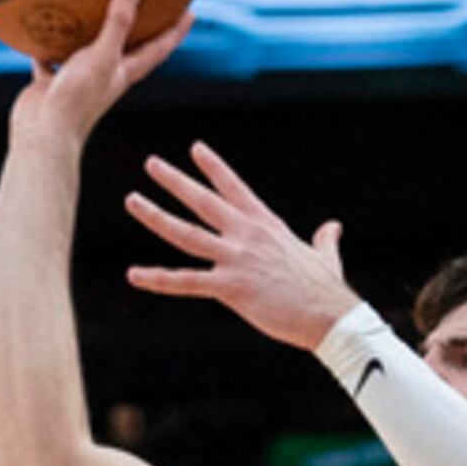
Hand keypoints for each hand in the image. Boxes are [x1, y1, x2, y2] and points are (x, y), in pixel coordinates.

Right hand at [10, 0, 187, 153]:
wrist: (44, 133)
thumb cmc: (78, 98)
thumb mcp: (103, 56)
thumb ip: (118, 23)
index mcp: (125, 72)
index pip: (158, 48)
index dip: (175, 31)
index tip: (190, 11)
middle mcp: (105, 75)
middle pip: (128, 46)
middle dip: (139, 26)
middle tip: (147, 2)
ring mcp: (79, 78)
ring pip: (88, 49)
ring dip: (91, 30)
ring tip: (90, 2)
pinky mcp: (54, 81)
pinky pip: (51, 55)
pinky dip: (47, 41)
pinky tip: (39, 23)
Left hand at [125, 144, 358, 351]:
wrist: (331, 317)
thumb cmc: (328, 290)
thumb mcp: (325, 256)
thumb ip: (325, 239)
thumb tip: (334, 227)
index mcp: (266, 225)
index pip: (235, 188)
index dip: (214, 168)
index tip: (195, 149)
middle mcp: (247, 236)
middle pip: (203, 201)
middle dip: (175, 181)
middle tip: (151, 163)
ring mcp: (237, 260)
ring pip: (186, 233)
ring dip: (156, 216)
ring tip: (132, 200)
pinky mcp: (231, 288)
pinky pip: (187, 281)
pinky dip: (159, 279)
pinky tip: (134, 275)